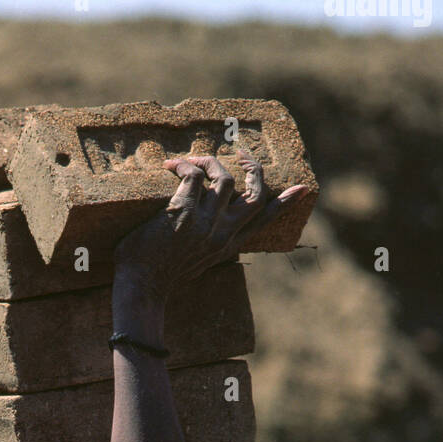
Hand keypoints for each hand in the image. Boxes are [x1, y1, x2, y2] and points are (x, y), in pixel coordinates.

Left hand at [113, 151, 307, 302]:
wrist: (140, 288)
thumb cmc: (155, 276)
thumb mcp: (192, 264)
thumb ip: (204, 246)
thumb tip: (199, 233)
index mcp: (227, 247)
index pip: (263, 221)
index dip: (284, 203)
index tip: (302, 189)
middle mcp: (222, 234)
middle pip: (256, 195)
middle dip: (253, 169)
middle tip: (241, 153)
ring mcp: (206, 223)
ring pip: (226, 178)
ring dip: (210, 162)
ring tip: (191, 161)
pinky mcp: (185, 211)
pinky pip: (195, 175)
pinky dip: (184, 165)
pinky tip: (170, 166)